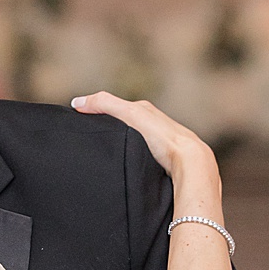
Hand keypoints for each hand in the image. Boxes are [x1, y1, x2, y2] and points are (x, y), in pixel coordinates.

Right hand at [71, 92, 218, 194]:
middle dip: (108, 128)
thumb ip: (105, 104)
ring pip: (134, 142)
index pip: (117, 108)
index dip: (97, 111)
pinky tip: (125, 167)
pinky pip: (141, 158)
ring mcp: (160, 144)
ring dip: (120, 147)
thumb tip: (76, 102)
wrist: (191, 163)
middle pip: (126, 124)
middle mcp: (155, 125)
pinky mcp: (162, 162)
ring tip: (104, 154)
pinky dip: (130, 159)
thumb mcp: (130, 114)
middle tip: (88, 136)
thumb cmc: (163, 137)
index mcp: (146, 112)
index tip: (78, 118)